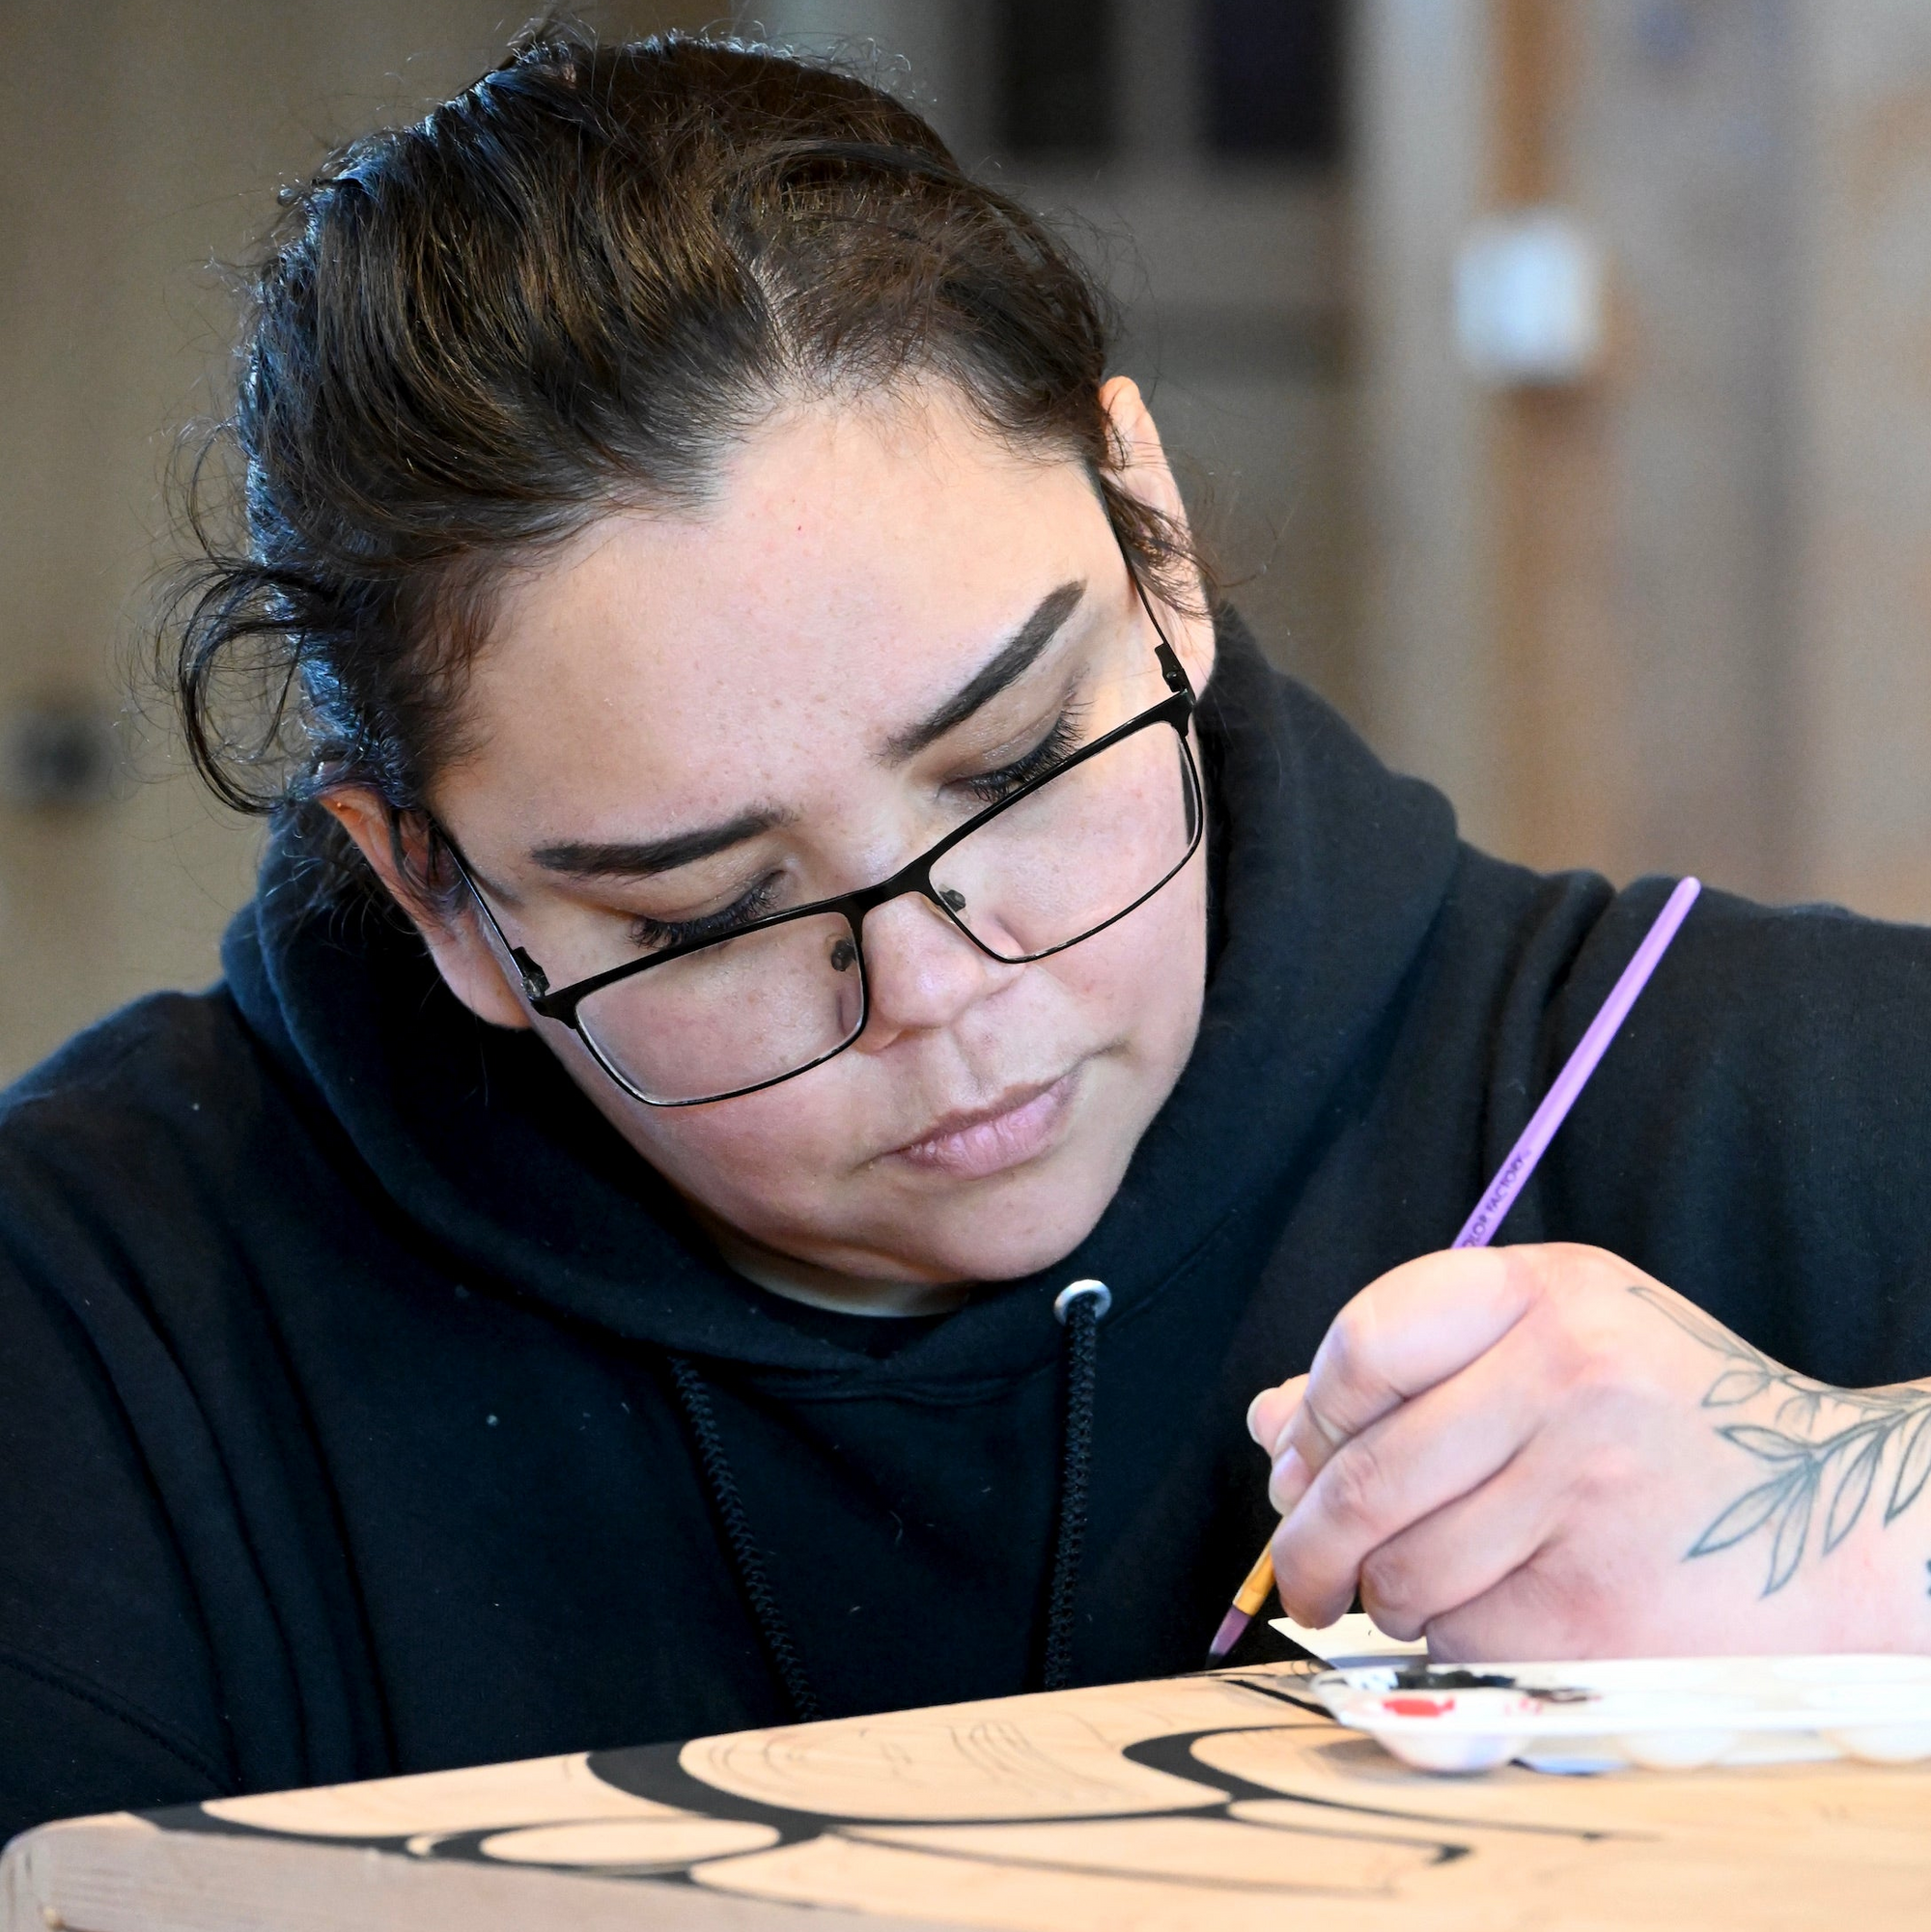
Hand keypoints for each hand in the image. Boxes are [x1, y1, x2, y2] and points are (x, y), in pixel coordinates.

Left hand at [1245, 1244, 1930, 1657]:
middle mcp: (1567, 1378)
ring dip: (1382, 1599)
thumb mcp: (1552, 1345)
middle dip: (1308, 1544)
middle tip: (1305, 1576)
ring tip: (1418, 1589)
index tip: (1304, 1455)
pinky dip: (1452, 1639)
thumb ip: (1411, 1372)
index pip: (1361, 1344)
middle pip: (1362, 1479)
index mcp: (1546, 1293)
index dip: (1315, 1414)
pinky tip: (1501, 1610)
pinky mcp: (1603, 1608)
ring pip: (1402, 1571)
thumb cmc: (1663, 1421)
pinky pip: (1460, 1636)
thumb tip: (1268, 1422)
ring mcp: (1587, 1493)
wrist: (1840, 1523)